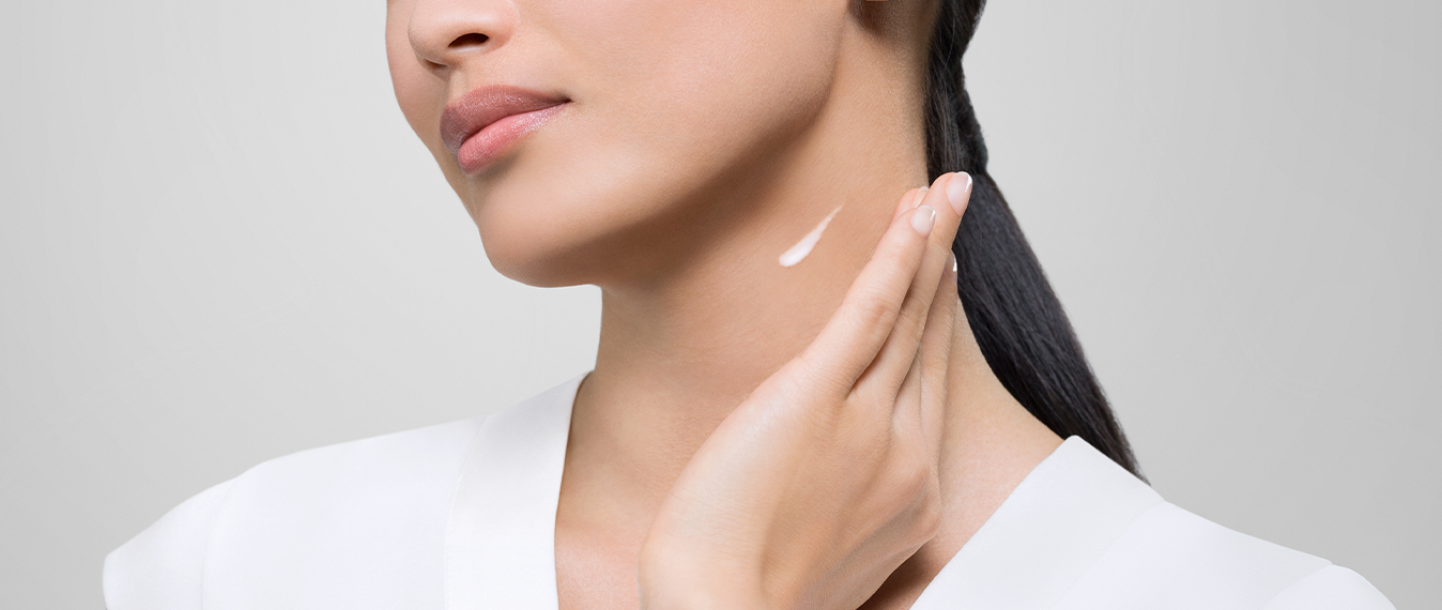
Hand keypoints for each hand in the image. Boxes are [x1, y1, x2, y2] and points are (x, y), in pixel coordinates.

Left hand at [637, 172, 973, 609]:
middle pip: (926, 341)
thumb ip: (840, 499)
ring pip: (906, 319)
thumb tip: (818, 477)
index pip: (926, 387)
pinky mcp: (815, 399)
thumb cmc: (748, 592)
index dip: (932, 322)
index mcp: (908, 492)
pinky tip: (911, 219)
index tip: (937, 277)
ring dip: (927, 245)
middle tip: (954, 206)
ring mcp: (866, 424)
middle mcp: (904, 454)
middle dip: (942, 266)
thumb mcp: (822, 546)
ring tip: (941, 193)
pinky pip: (869, 316)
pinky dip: (895, 261)